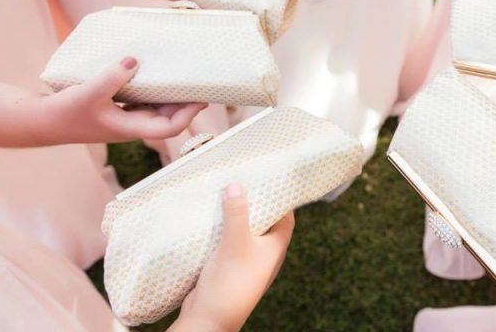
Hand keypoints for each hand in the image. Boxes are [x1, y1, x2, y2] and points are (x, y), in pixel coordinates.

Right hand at [39, 57, 206, 143]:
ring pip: (157, 108)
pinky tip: (155, 72)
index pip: (169, 128)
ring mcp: (126, 117)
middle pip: (169, 116)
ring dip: (171, 95)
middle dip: (186, 102)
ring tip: (184, 75)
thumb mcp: (88, 92)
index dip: (188, 115)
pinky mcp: (117, 108)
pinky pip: (143, 99)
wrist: (42, 120)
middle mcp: (133, 125)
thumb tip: (135, 60)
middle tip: (199, 81)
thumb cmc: (65, 112)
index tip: (201, 98)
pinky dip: (153, 89)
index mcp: (131, 129)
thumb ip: (112, 77)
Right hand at [172, 184, 294, 331]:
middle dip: (254, 202)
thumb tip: (237, 184)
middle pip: (264, 221)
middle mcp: (265, 253)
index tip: (270, 177)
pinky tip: (210, 217)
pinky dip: (222, 229)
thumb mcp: (235, 242)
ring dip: (235, 215)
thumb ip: (237, 213)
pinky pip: (229, 242)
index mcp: (276, 246)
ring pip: (245, 231)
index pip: (286, 215)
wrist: (209, 319)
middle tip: (243, 179)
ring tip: (224, 192)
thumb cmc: (230, 282)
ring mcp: (247, 261)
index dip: (281, 196)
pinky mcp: (228, 266)